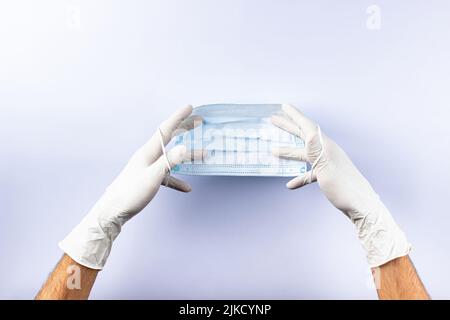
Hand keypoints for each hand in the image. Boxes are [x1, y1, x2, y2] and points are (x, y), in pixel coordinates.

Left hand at [59, 105, 202, 268]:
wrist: (112, 211)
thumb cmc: (131, 193)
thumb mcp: (153, 176)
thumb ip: (169, 162)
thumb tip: (185, 147)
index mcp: (148, 152)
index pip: (166, 129)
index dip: (179, 117)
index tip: (190, 107)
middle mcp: (148, 156)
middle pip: (169, 138)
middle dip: (184, 129)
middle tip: (197, 122)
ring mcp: (148, 167)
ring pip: (171, 156)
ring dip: (186, 155)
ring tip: (201, 154)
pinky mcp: (148, 179)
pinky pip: (167, 175)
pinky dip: (178, 179)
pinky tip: (187, 188)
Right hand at [272, 104, 409, 266]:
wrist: (361, 207)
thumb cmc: (344, 189)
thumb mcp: (326, 168)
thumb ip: (315, 150)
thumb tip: (309, 132)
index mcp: (326, 147)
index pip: (307, 126)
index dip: (295, 115)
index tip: (283, 106)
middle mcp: (327, 152)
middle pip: (304, 136)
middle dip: (288, 128)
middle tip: (273, 120)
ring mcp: (327, 164)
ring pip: (304, 154)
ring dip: (288, 152)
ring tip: (273, 149)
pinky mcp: (328, 176)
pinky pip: (310, 173)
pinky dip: (299, 176)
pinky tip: (290, 184)